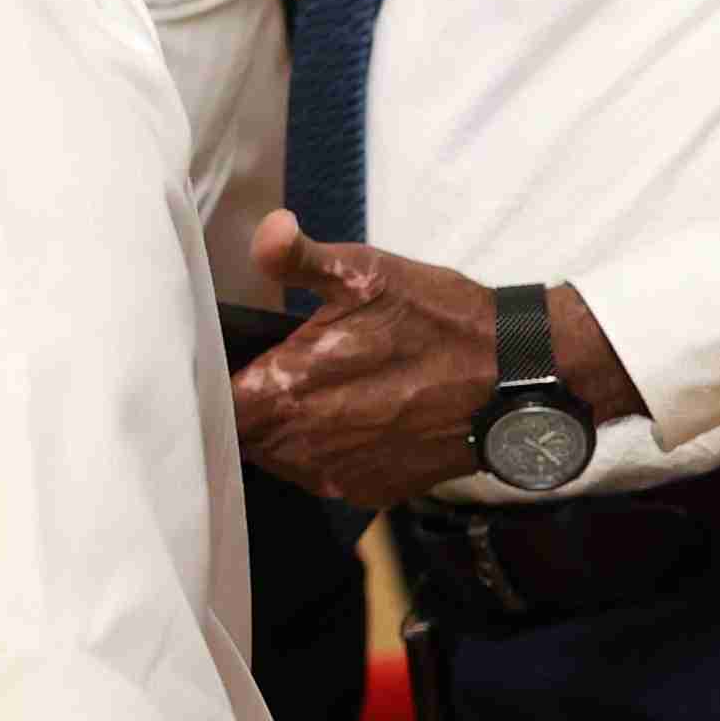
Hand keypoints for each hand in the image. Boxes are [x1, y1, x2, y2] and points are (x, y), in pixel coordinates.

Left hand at [230, 217, 641, 504]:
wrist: (517, 379)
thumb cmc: (440, 319)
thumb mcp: (369, 272)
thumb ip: (301, 258)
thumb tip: (268, 230)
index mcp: (288, 389)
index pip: (210, 400)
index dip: (202, 382)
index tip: (209, 361)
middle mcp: (302, 443)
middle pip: (237, 432)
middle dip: (241, 405)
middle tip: (255, 372)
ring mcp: (334, 473)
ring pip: (272, 456)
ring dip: (275, 430)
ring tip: (295, 394)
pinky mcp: (365, 490)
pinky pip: (316, 475)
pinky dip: (315, 453)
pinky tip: (334, 421)